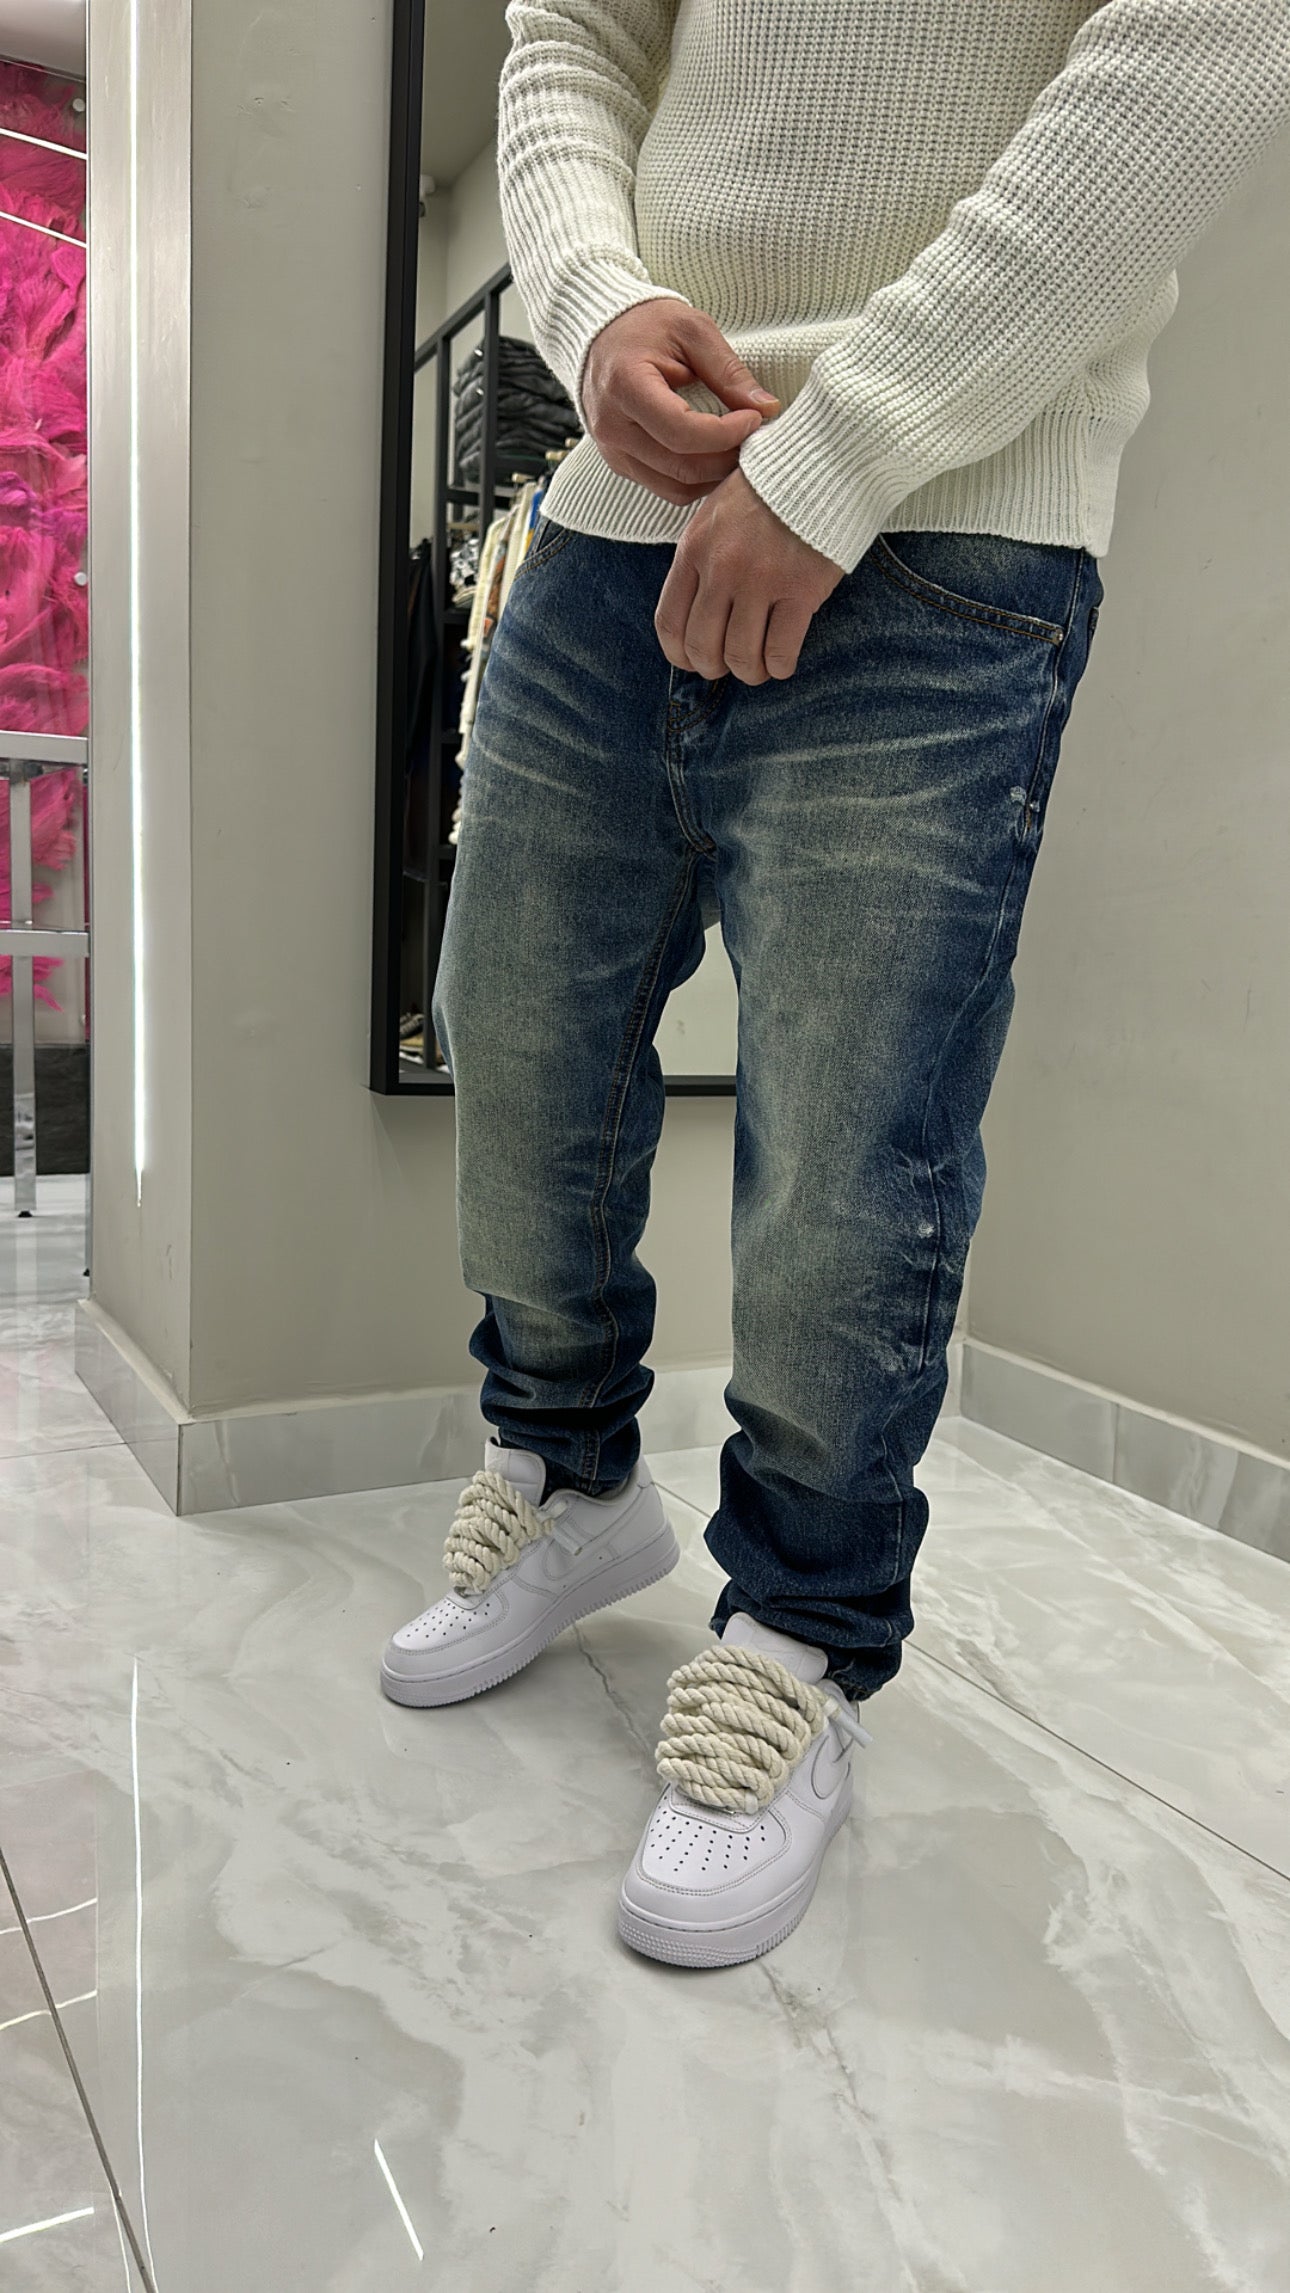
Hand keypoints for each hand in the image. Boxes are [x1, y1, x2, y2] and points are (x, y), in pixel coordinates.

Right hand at [581, 300, 781, 506]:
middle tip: (754, 437)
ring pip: (676, 488)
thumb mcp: (693, 331)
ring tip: (736, 446)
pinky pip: (665, 488)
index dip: (726, 434)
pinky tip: (714, 454)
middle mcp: (612, 427)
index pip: (681, 432)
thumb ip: (729, 372)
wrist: (602, 334)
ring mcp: (613, 451)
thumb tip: (767, 408)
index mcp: (625, 386)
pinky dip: (697, 479)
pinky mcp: (620, 463)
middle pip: (682, 468)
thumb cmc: (647, 325)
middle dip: (727, 458)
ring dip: (714, 476)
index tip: (754, 418)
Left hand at [654, 465, 844, 685]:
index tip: (692, 661)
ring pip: (740, 656)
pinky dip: (779, 667)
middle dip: (714, 667)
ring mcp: (760, 580)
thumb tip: (697, 609)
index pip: (669, 621)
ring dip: (749, 672)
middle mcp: (721, 568)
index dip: (679, 654)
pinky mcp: (800, 589)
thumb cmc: (771, 488)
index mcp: (695, 548)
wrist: (823, 461)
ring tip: (760, 667)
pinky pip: (779, 651)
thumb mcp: (717, 511)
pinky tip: (783, 662)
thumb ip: (702, 556)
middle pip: (702, 646)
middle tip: (731, 666)